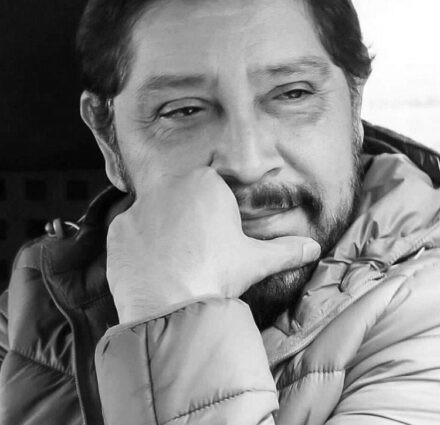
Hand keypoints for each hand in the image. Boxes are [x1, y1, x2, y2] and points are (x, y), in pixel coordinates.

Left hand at [106, 167, 320, 322]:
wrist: (172, 308)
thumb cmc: (216, 276)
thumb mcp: (256, 262)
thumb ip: (286, 250)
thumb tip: (313, 248)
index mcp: (205, 183)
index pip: (211, 191)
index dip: (215, 217)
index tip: (217, 239)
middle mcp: (168, 187)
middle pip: (181, 201)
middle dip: (189, 221)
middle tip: (197, 253)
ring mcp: (138, 208)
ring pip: (155, 217)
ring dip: (164, 234)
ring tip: (175, 263)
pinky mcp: (117, 231)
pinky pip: (130, 234)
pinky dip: (139, 248)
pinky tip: (153, 268)